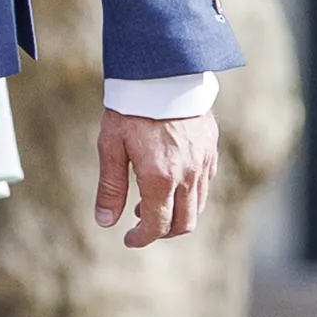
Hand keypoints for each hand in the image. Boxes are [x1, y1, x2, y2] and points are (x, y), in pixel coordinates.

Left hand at [96, 103, 216, 249]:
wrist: (163, 77)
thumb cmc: (131, 110)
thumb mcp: (111, 147)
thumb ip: (110, 187)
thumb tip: (105, 222)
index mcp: (160, 178)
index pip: (157, 224)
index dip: (142, 238)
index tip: (129, 239)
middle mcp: (187, 176)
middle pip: (184, 224)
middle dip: (162, 232)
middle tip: (140, 226)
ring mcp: (203, 165)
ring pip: (197, 207)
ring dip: (176, 215)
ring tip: (150, 204)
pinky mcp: (211, 152)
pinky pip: (206, 186)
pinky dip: (190, 196)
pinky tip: (170, 184)